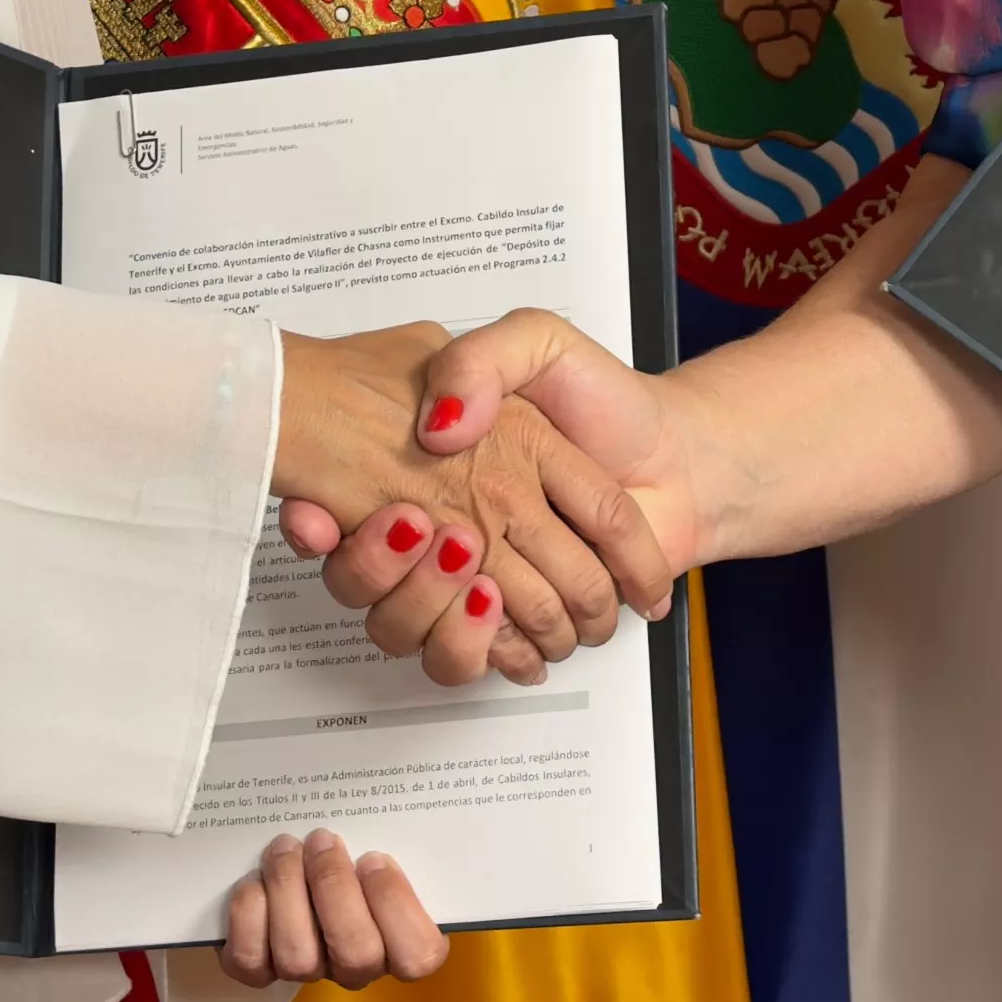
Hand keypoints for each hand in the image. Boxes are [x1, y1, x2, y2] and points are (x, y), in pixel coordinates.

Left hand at [215, 829, 446, 988]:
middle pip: (356, 954)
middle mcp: (354, 965)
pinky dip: (250, 914)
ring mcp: (305, 970)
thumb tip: (424, 786)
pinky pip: (250, 958)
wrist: (290, 859)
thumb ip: (401, 835)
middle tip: (321, 839)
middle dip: (335, 888)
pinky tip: (255, 878)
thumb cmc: (348, 848)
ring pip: (299, 956)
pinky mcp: (256, 968)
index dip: (395, 905)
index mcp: (398, 938)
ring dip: (289, 891)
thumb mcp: (384, 838)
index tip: (373, 856)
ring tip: (285, 847)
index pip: (418, 954)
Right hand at [271, 323, 675, 684]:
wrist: (678, 458)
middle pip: (372, 580)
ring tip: (484, 577)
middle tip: (443, 540)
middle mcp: (442, 522)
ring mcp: (471, 578)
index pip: (346, 509)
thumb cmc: (606, 401)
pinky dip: (484, 649)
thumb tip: (435, 427)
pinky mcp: (507, 619)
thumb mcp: (537, 343)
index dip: (322, 524)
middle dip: (394, 571)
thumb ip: (478, 361)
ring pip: (410, 627)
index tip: (322, 520)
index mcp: (432, 463)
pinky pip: (465, 657)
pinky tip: (504, 618)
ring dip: (439, 611)